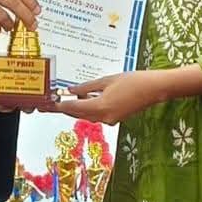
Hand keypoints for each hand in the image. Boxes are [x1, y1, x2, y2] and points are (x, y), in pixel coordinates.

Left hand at [50, 70, 167, 124]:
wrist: (155, 89)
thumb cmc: (133, 81)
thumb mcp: (107, 80)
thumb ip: (87, 87)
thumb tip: (71, 90)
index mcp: (100, 107)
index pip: (73, 108)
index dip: (58, 106)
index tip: (46, 106)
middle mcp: (103, 117)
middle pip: (77, 114)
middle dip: (64, 108)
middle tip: (49, 104)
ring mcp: (109, 120)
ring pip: (86, 115)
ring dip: (76, 107)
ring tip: (64, 97)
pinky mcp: (114, 119)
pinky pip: (95, 114)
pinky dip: (88, 107)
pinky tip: (84, 97)